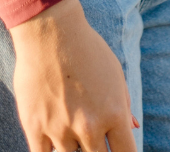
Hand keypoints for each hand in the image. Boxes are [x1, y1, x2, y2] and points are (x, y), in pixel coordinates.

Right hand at [11, 0, 138, 151]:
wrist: (50, 30)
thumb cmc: (86, 47)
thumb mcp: (114, 72)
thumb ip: (124, 102)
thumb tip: (134, 127)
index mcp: (115, 114)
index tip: (115, 149)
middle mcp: (90, 127)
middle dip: (97, 151)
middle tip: (89, 134)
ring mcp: (61, 129)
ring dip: (73, 147)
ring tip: (70, 127)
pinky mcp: (35, 127)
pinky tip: (53, 139)